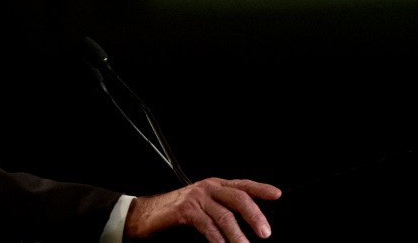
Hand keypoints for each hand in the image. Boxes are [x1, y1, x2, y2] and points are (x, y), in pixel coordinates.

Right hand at [123, 177, 281, 242]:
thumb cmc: (174, 212)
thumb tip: (247, 225)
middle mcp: (207, 188)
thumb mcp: (202, 207)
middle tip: (265, 233)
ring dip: (238, 236)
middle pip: (238, 197)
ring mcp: (196, 198)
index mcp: (214, 185)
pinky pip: (208, 227)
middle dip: (255, 215)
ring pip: (225, 216)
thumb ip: (222, 210)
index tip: (277, 195)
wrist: (145, 215)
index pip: (242, 184)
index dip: (260, 188)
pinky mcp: (185, 211)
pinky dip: (218, 241)